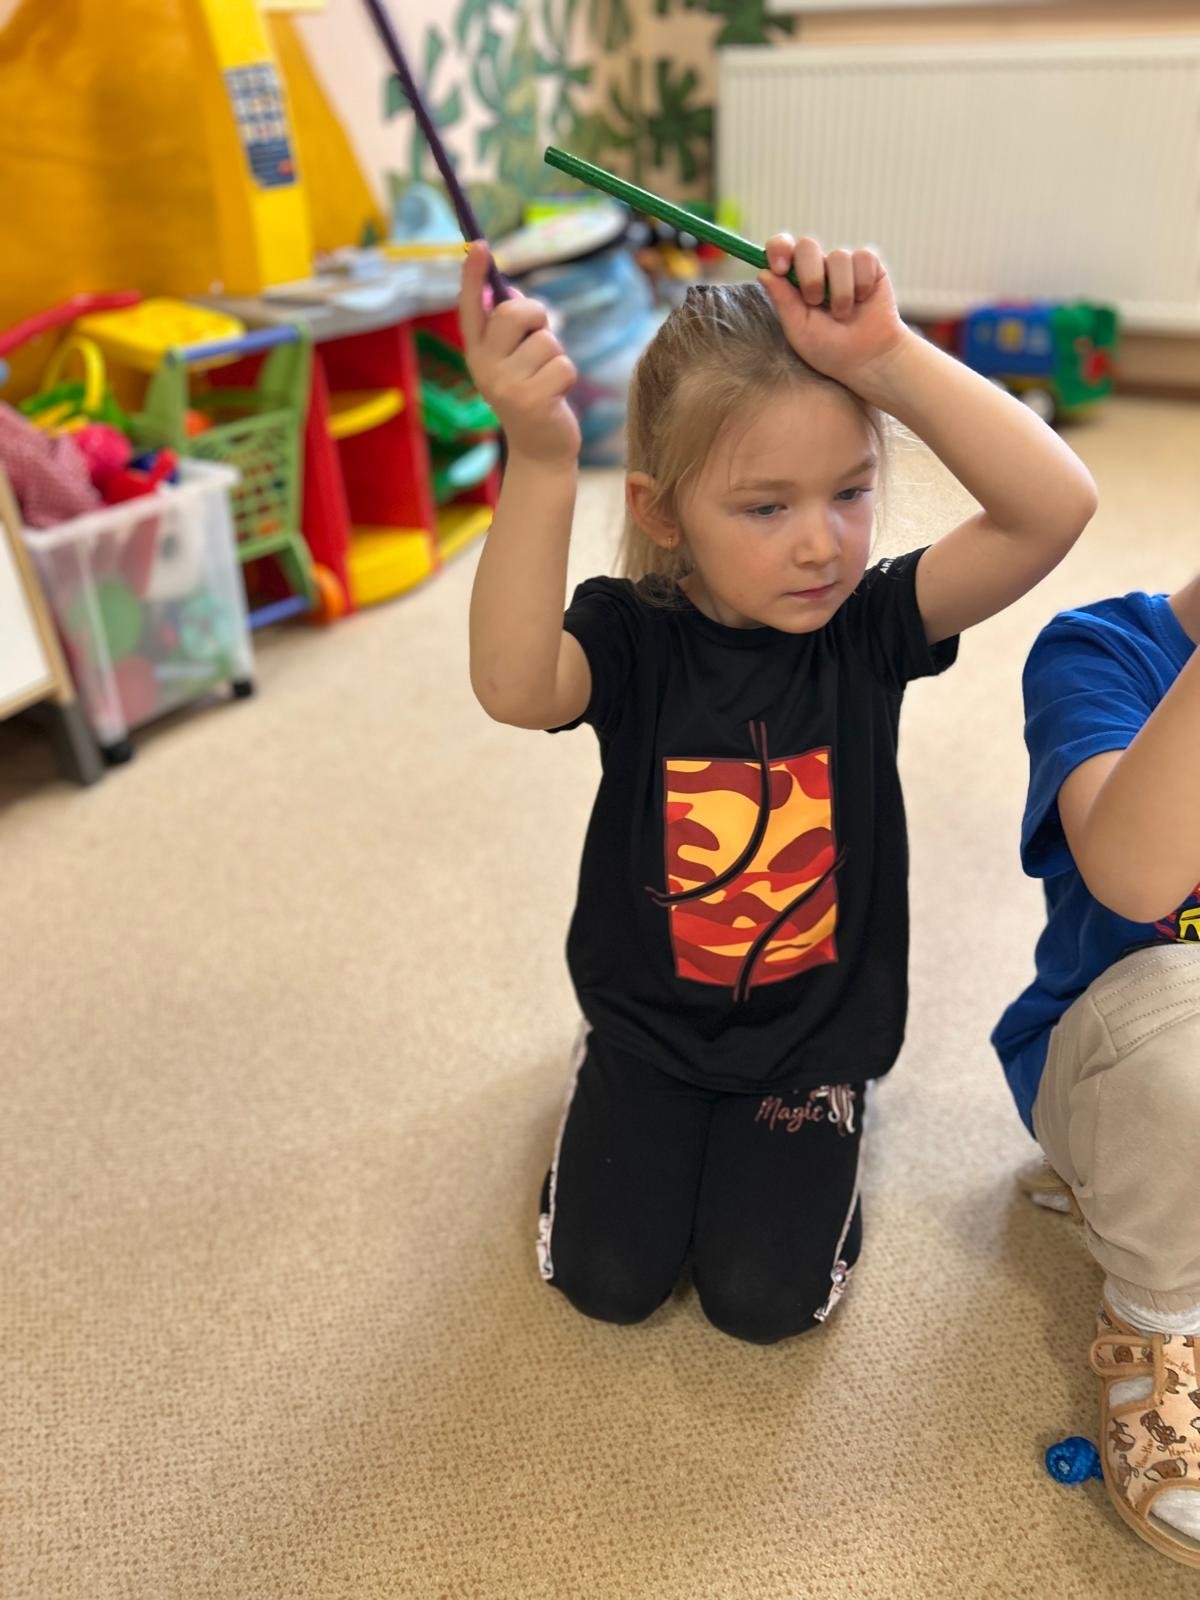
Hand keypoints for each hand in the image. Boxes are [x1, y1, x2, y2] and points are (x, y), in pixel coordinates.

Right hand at [458, 242, 580, 465]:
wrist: (540, 451)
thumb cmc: (532, 393)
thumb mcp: (514, 359)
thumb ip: (510, 327)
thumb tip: (508, 289)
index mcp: (477, 352)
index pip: (471, 307)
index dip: (473, 276)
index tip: (479, 245)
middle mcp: (484, 367)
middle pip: (513, 312)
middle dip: (537, 315)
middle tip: (541, 333)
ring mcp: (506, 386)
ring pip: (546, 340)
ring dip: (556, 355)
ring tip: (548, 378)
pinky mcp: (532, 400)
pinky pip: (563, 363)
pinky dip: (568, 375)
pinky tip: (557, 395)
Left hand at [758, 235, 907, 392]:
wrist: (867, 358)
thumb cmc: (829, 349)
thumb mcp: (799, 330)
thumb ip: (783, 301)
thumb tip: (764, 272)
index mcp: (795, 281)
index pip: (781, 249)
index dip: (778, 249)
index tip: (780, 268)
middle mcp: (818, 268)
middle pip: (807, 245)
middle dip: (810, 275)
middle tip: (814, 301)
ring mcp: (843, 265)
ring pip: (838, 257)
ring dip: (841, 291)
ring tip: (843, 314)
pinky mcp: (869, 265)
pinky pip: (864, 258)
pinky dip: (862, 283)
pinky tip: (863, 300)